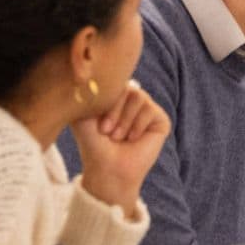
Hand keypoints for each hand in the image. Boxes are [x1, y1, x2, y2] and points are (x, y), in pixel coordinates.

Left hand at [70, 80, 169, 219]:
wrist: (108, 169)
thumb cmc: (94, 146)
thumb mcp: (83, 118)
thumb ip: (86, 95)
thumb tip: (87, 74)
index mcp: (116, 96)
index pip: (115, 82)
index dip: (106, 102)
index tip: (98, 126)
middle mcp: (133, 100)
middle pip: (127, 87)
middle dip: (114, 112)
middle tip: (107, 132)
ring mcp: (148, 109)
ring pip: (138, 97)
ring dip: (125, 120)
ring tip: (119, 137)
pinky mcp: (161, 120)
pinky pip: (150, 110)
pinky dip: (137, 125)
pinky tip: (133, 139)